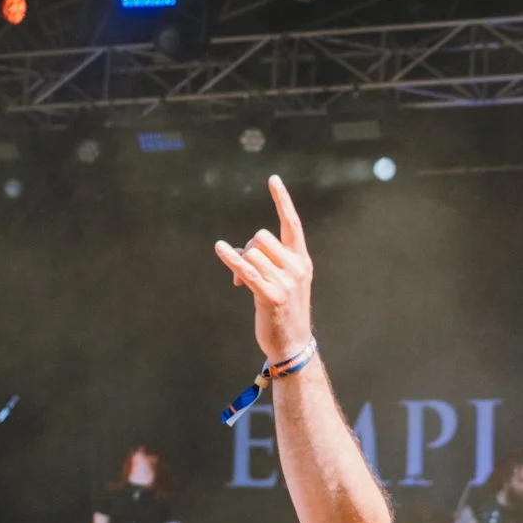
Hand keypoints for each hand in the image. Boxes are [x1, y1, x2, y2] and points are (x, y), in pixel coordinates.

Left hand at [213, 175, 313, 362]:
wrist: (292, 343)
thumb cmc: (284, 311)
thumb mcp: (284, 281)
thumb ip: (268, 261)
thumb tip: (239, 252)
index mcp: (302, 260)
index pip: (292, 224)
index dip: (282, 200)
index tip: (273, 179)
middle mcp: (297, 267)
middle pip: (262, 237)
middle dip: (248, 248)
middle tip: (244, 269)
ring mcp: (285, 282)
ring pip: (252, 253)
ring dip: (240, 263)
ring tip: (241, 282)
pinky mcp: (270, 295)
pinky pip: (246, 269)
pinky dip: (231, 258)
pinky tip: (220, 249)